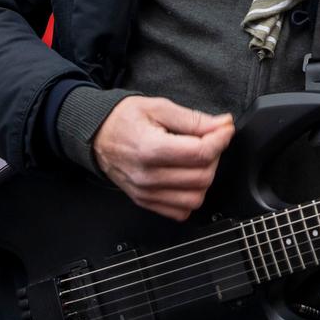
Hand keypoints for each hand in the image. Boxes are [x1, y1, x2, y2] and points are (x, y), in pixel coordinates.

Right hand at [93, 97, 233, 220]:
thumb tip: (222, 125)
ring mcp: (146, 193)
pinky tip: (185, 177)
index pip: (200, 153)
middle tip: (208, 140)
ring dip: (204, 178)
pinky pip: (180, 211)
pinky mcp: (145, 202)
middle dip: (214, 156)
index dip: (220, 139)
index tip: (224, 129)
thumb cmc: (123, 119)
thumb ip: (193, 119)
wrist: (96, 135)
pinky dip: (190, 196)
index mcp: (150, 149)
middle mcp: (148, 176)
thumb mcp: (158, 107)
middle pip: (202, 176)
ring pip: (196, 198)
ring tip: (195, 159)